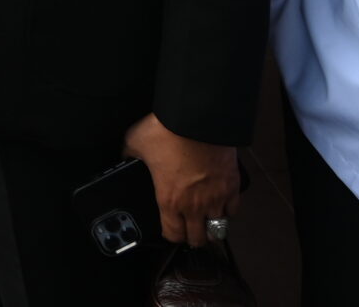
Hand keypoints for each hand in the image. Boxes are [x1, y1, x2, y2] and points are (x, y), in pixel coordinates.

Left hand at [121, 113, 239, 245]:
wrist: (197, 118)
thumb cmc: (166, 131)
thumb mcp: (136, 142)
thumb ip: (128, 155)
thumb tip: (124, 156)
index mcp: (169, 200)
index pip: (173, 235)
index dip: (171, 235)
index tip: (170, 229)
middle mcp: (194, 206)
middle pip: (198, 239)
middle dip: (193, 237)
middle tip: (190, 229)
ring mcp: (216, 198)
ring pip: (219, 229)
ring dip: (212, 227)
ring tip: (207, 220)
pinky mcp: (233, 186)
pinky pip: (234, 210)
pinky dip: (228, 210)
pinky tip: (222, 204)